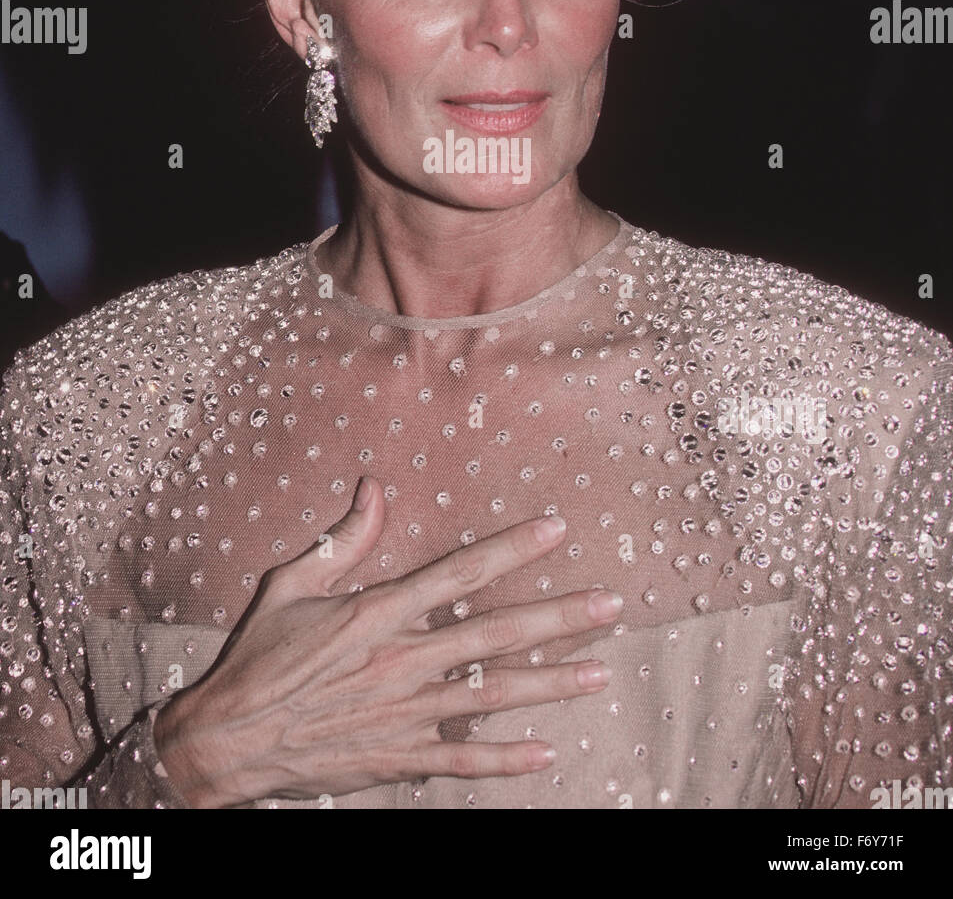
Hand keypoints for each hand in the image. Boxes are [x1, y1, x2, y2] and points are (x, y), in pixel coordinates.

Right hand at [153, 476, 621, 806]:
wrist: (223, 744)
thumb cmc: (257, 660)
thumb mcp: (291, 587)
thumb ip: (343, 540)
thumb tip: (374, 487)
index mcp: (377, 613)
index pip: (459, 573)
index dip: (512, 549)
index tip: (556, 529)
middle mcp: (400, 661)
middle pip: (494, 634)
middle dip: (557, 619)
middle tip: (610, 605)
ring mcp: (403, 713)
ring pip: (491, 697)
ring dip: (551, 685)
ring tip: (599, 674)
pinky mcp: (397, 757)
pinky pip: (460, 760)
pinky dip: (503, 758)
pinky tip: (545, 752)